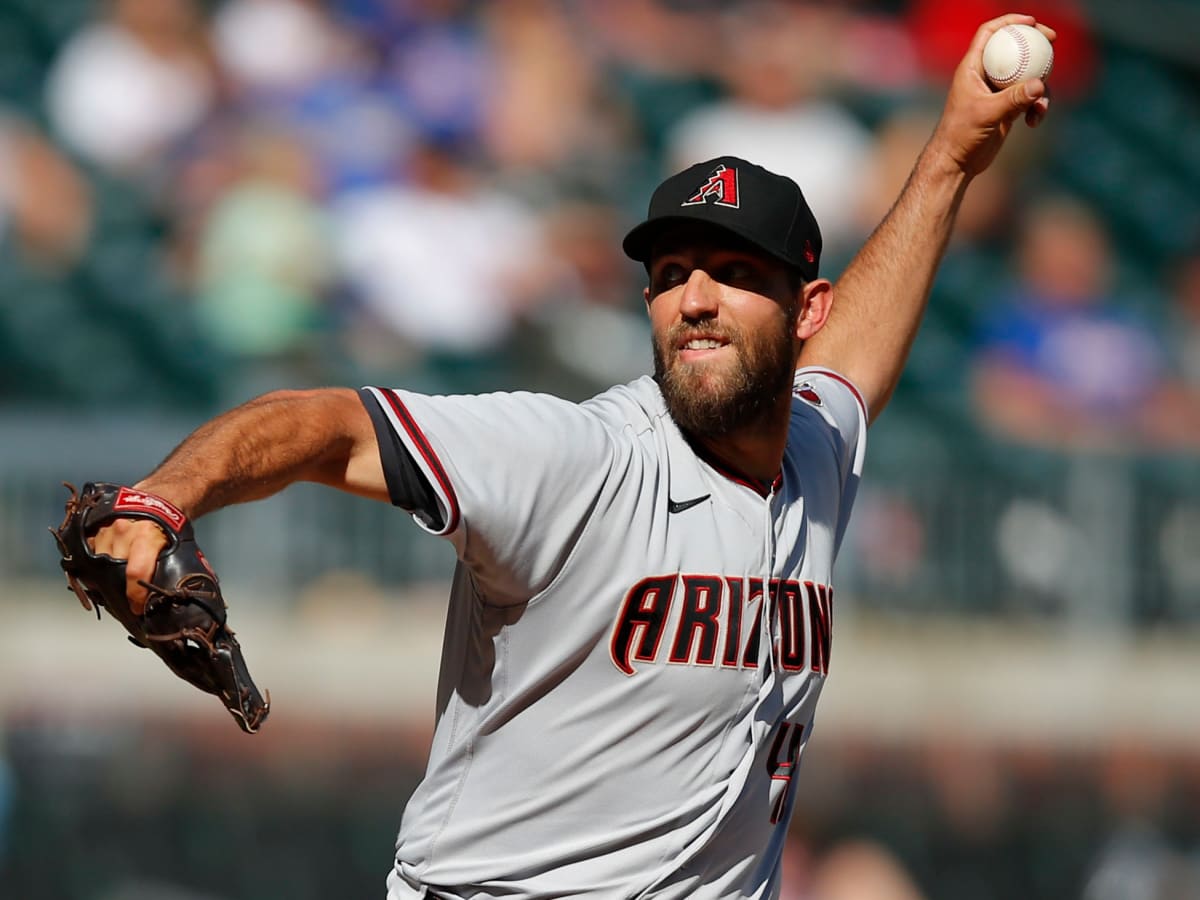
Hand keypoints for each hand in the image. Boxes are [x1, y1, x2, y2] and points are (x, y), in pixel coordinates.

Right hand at [90, 518, 168, 613]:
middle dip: (119, 589)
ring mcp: (105, 528)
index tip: (137, 608)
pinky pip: (89, 554)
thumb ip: (168, 566)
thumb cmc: (168, 526)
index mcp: (146, 536)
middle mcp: (122, 531)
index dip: (136, 595)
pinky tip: (104, 572)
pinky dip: (94, 566)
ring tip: (116, 585)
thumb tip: (166, 596)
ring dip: (106, 577)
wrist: (157, 499)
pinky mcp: (94, 528)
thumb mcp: (175, 544)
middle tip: (127, 600)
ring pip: (98, 564)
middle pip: (113, 571)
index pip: (136, 572)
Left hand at [927, 14, 1055, 178]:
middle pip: (1013, 48)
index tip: (1031, 22)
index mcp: (972, 68)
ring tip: (1039, 107)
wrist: (957, 162)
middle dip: (1034, 43)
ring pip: (1026, 74)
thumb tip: (1040, 85)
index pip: (988, 34)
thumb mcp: (987, 114)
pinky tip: (1034, 122)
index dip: (1008, 22)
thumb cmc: (961, 135)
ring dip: (1040, 86)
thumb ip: (1014, 99)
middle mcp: (985, 76)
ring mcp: (997, 91)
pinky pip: (1029, 97)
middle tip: (1052, 40)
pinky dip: (1036, 106)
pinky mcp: (1006, 107)